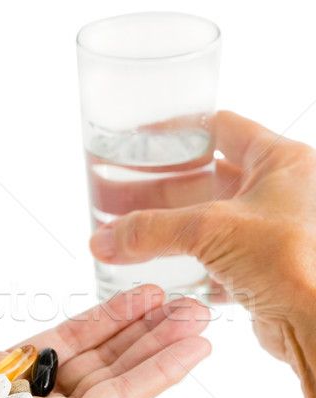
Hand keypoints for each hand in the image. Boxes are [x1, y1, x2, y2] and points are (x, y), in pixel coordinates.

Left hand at [0, 286, 209, 397]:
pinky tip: (190, 353)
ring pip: (122, 376)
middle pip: (107, 355)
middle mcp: (37, 395)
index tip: (147, 295)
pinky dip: (158, 376)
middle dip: (149, 328)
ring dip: (164, 348)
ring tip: (199, 322)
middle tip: (189, 305)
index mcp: (9, 371)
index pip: (75, 338)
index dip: (112, 315)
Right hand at [90, 112, 315, 397]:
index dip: (177, 132)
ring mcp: (268, 232)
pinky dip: (184, 263)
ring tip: (126, 234)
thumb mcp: (213, 230)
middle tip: (116, 197)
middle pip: (204, 181)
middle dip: (157, 190)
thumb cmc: (293, 263)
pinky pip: (213, 259)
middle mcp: (277, 193)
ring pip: (206, 223)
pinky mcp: (260, 269)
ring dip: (167, 230)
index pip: (220, 128)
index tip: (140, 142)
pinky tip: (154, 266)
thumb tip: (104, 239)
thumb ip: (153, 229)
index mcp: (279, 163)